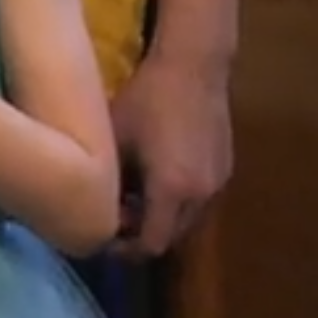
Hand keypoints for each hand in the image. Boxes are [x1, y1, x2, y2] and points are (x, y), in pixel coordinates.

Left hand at [108, 49, 231, 256]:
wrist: (194, 67)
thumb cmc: (146, 98)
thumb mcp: (114, 137)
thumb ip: (106, 176)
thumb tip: (92, 202)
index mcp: (173, 191)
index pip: (152, 244)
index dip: (126, 249)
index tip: (102, 238)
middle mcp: (202, 195)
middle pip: (171, 236)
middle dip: (141, 234)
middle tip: (112, 216)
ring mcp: (219, 183)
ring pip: (187, 219)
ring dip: (160, 217)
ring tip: (130, 195)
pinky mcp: (225, 169)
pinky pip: (199, 200)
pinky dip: (176, 201)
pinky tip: (154, 176)